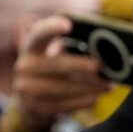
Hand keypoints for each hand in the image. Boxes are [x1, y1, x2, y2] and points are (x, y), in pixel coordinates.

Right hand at [0, 15, 111, 131]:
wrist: (29, 100)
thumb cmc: (50, 69)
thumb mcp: (52, 53)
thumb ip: (69, 45)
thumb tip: (102, 48)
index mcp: (31, 46)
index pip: (40, 33)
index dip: (52, 28)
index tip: (68, 24)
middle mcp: (24, 66)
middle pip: (58, 65)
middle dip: (81, 66)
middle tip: (100, 66)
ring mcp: (27, 88)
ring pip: (64, 87)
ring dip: (90, 87)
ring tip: (108, 85)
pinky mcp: (35, 107)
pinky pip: (64, 104)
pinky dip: (83, 101)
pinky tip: (96, 97)